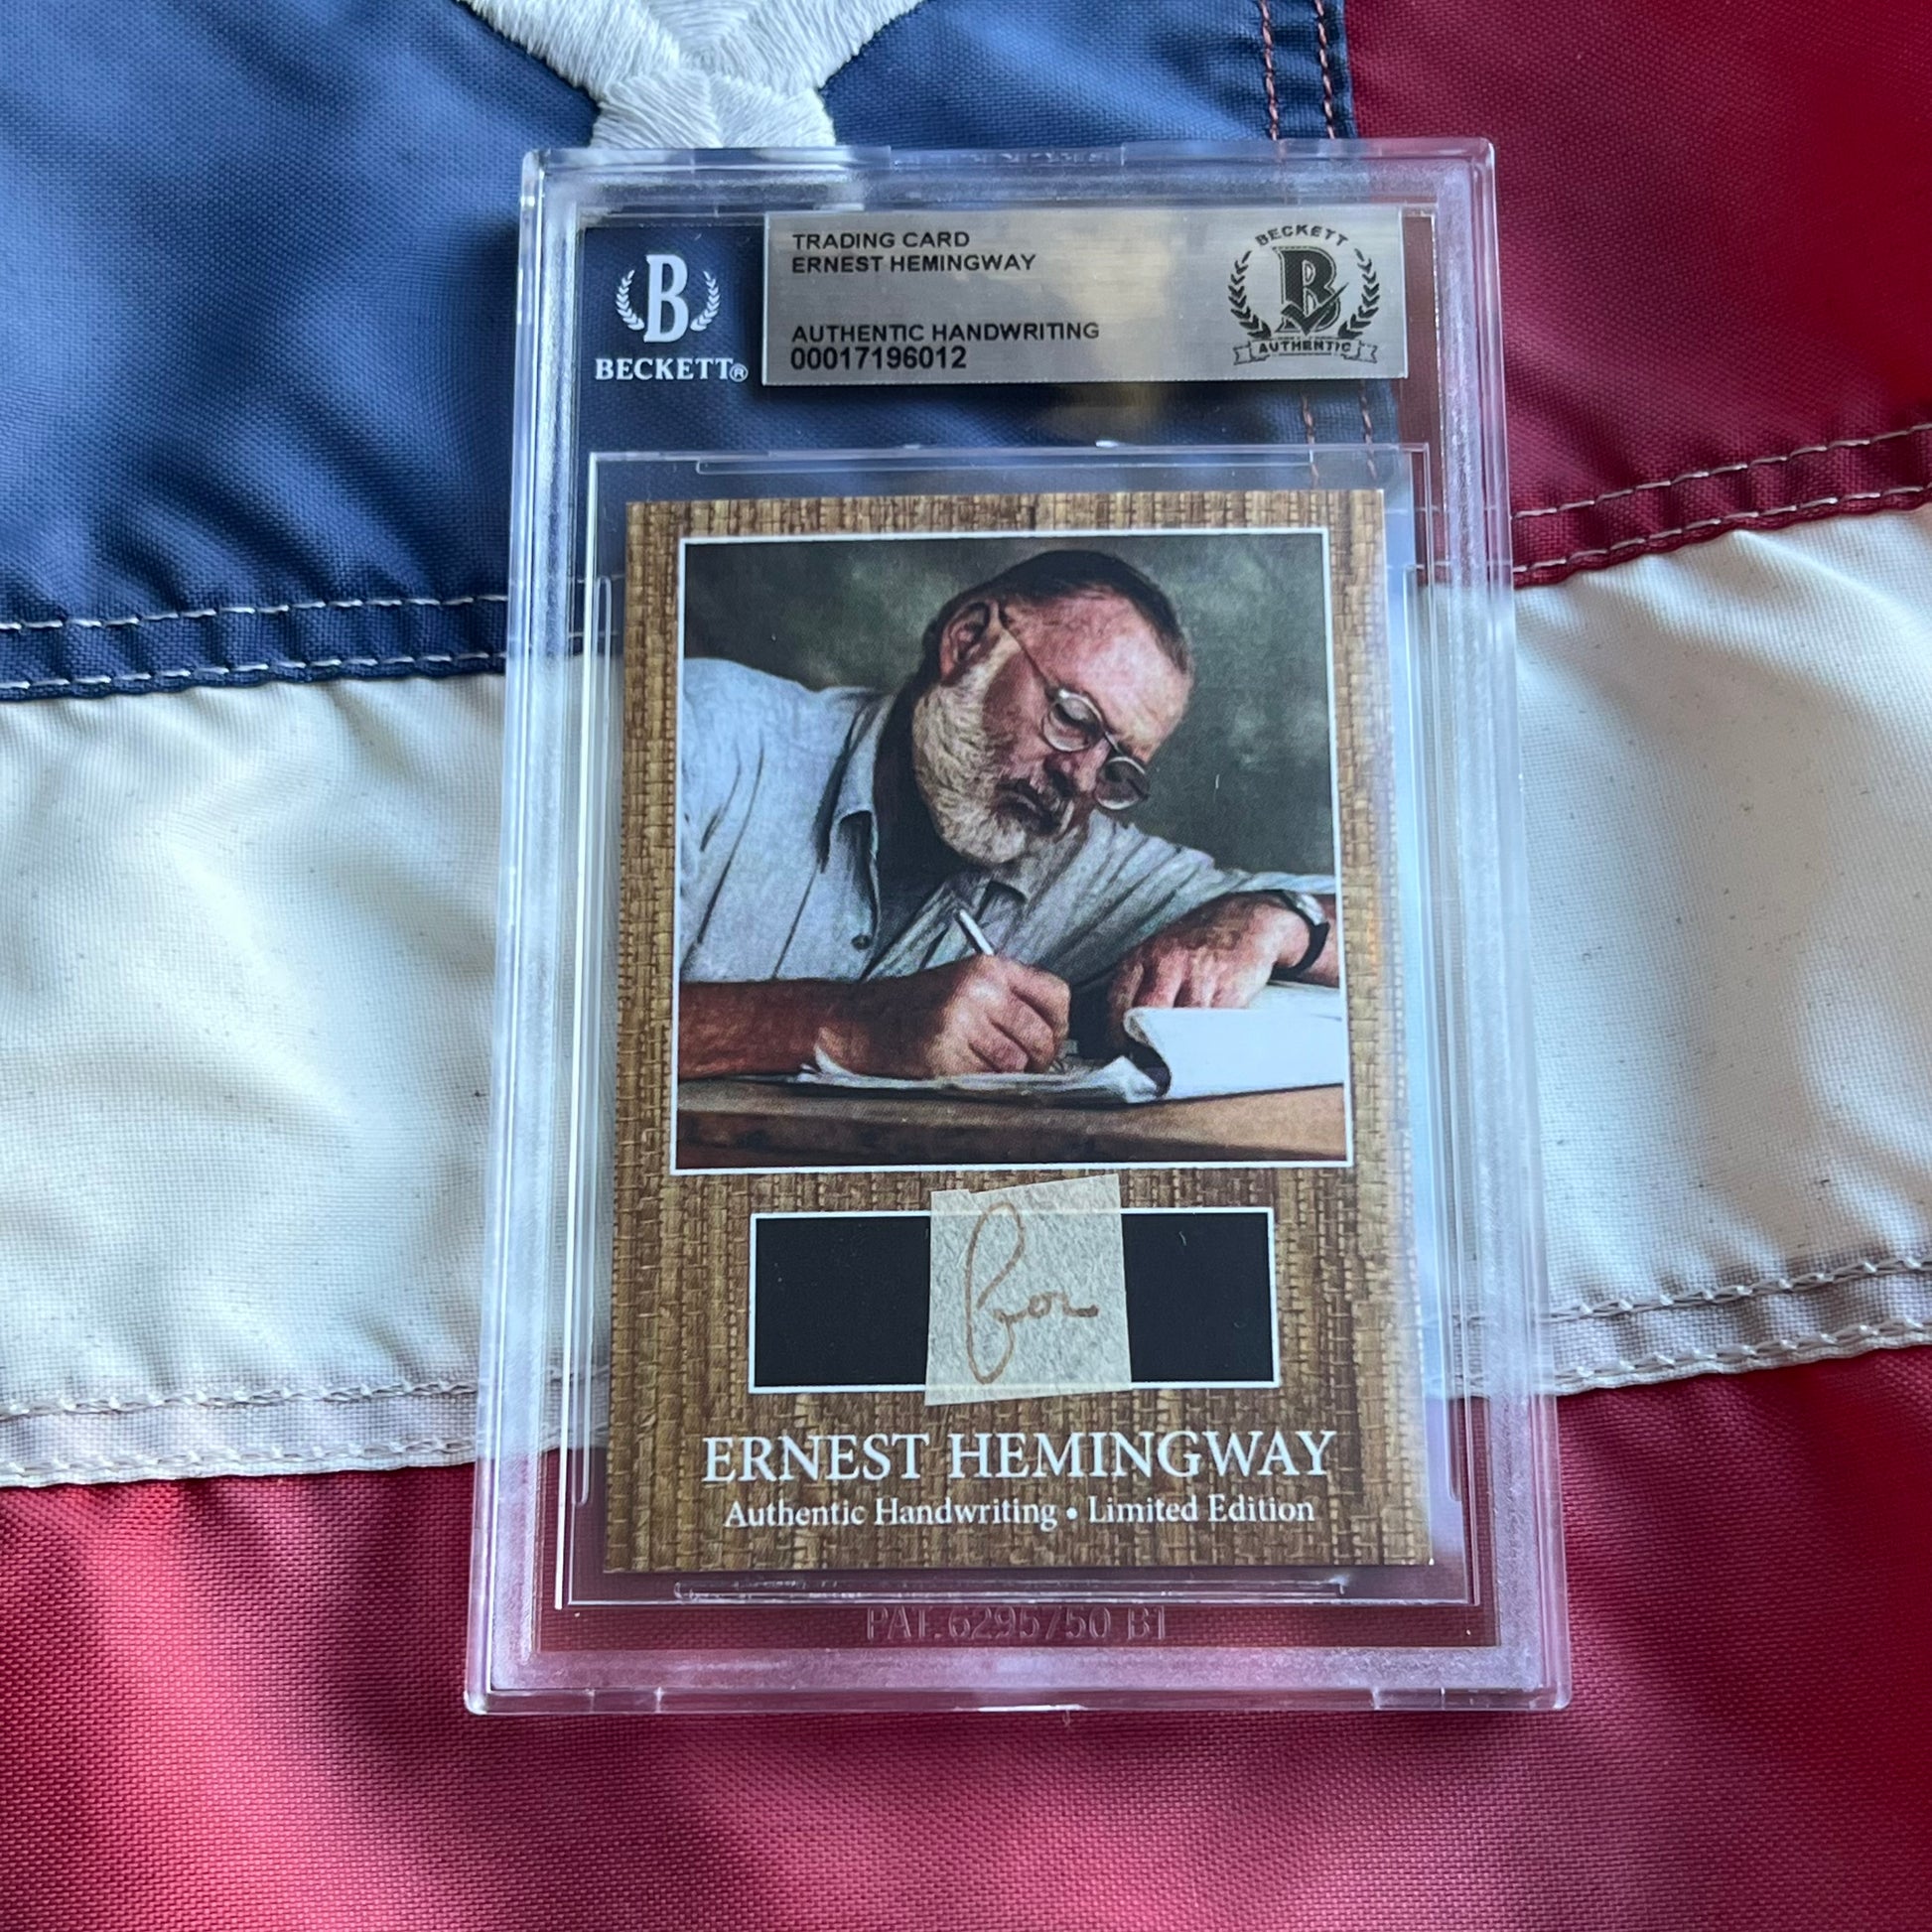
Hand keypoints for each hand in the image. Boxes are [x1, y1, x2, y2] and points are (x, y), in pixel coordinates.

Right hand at [820, 956, 1070, 1076]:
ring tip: (982, 1065)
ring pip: (1017, 1065)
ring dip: (1006, 1075)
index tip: (1050, 1038)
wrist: (862, 1021)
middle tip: (1022, 1065)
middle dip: (1038, 1060)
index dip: (1059, 1025)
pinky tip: (962, 1071)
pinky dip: (981, 1085)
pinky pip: (987, 1082)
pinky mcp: (946, 1055)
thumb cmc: (915, 1006)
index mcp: (989, 968)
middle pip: (1042, 1036)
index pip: (1056, 995)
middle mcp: (979, 991)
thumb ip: (1009, 998)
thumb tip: (1054, 1032)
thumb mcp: (966, 982)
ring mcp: (962, 1023)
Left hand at [1106, 894, 1309, 1047]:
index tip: (1122, 1055)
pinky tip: (1205, 1047)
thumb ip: (1139, 988)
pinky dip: (1207, 1042)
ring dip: (1178, 1049)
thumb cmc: (1196, 945)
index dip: (1117, 1036)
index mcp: (1143, 957)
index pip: (1118, 1004)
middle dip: (1145, 1046)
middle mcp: (1168, 963)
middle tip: (1149, 1065)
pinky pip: (1213, 1026)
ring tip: (1178, 1063)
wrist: (1245, 920)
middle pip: (1146, 1017)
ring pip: (1181, 1027)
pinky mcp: (1231, 988)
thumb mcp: (1158, 955)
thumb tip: (1122, 1034)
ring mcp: (1200, 975)